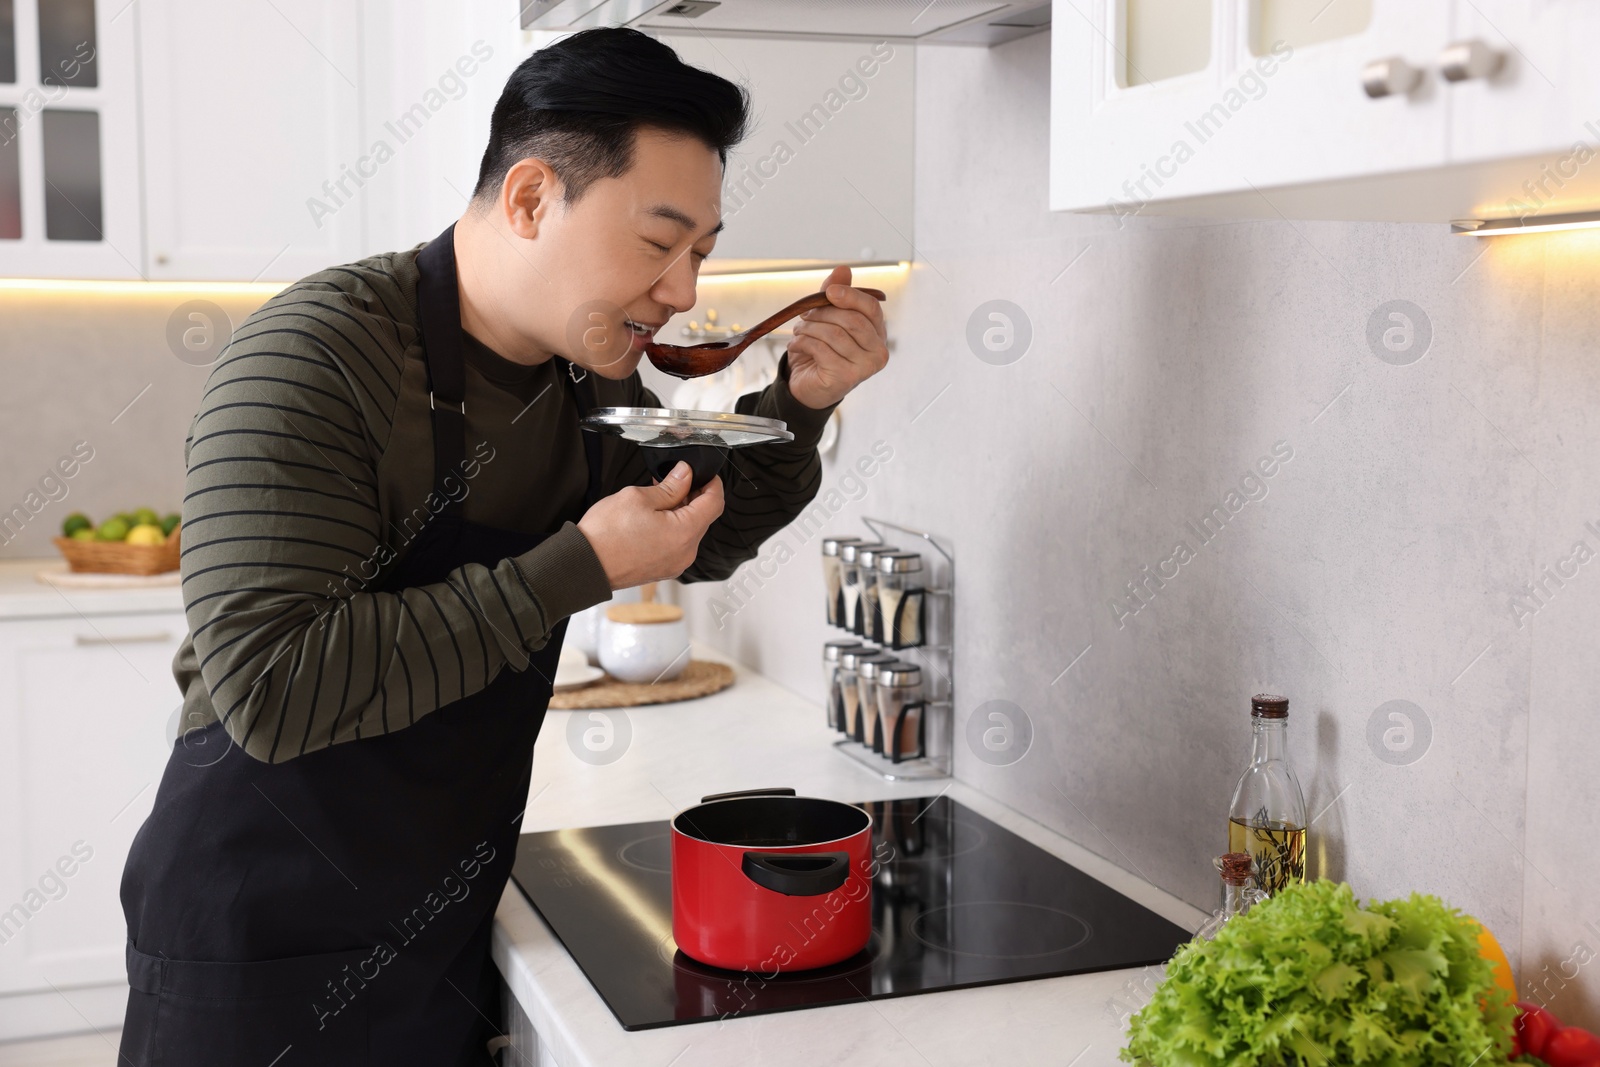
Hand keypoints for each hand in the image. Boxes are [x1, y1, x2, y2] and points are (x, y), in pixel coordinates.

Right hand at [576, 462, 723, 588]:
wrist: (584, 566)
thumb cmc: (605, 535)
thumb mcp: (638, 497)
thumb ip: (670, 486)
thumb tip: (686, 474)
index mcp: (684, 533)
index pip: (715, 503)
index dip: (712, 483)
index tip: (704, 473)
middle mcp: (685, 553)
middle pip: (703, 518)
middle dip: (692, 496)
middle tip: (673, 480)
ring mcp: (675, 564)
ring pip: (690, 531)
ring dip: (681, 512)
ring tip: (657, 497)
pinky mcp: (663, 569)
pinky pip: (677, 544)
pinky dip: (672, 528)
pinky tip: (653, 517)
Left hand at [786, 265, 889, 409]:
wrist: (808, 386)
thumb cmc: (821, 351)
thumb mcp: (827, 319)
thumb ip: (836, 295)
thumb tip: (843, 269)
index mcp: (878, 334)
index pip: (871, 308)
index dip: (851, 296)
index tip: (829, 291)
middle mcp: (877, 352)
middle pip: (852, 320)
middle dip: (823, 313)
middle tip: (805, 315)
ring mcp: (864, 367)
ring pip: (834, 334)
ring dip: (809, 328)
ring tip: (799, 331)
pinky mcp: (845, 378)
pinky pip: (821, 349)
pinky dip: (803, 343)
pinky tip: (796, 345)